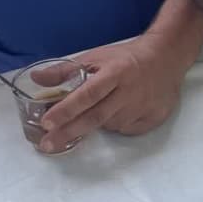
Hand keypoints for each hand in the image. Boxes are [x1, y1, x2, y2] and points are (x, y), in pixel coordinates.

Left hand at [38, 36, 188, 148]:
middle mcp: (129, 92)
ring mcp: (143, 107)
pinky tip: (118, 112)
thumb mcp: (96, 57)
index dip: (66, 109)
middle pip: (95, 117)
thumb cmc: (125, 58)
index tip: (47, 122)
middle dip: (69, 131)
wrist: (166, 57)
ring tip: (98, 110)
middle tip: (47, 144)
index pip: (87, 94)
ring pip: (110, 125)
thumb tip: (36, 77)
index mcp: (115, 73)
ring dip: (96, 124)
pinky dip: (115, 125)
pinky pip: (126, 128)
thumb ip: (66, 70)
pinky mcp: (153, 118)